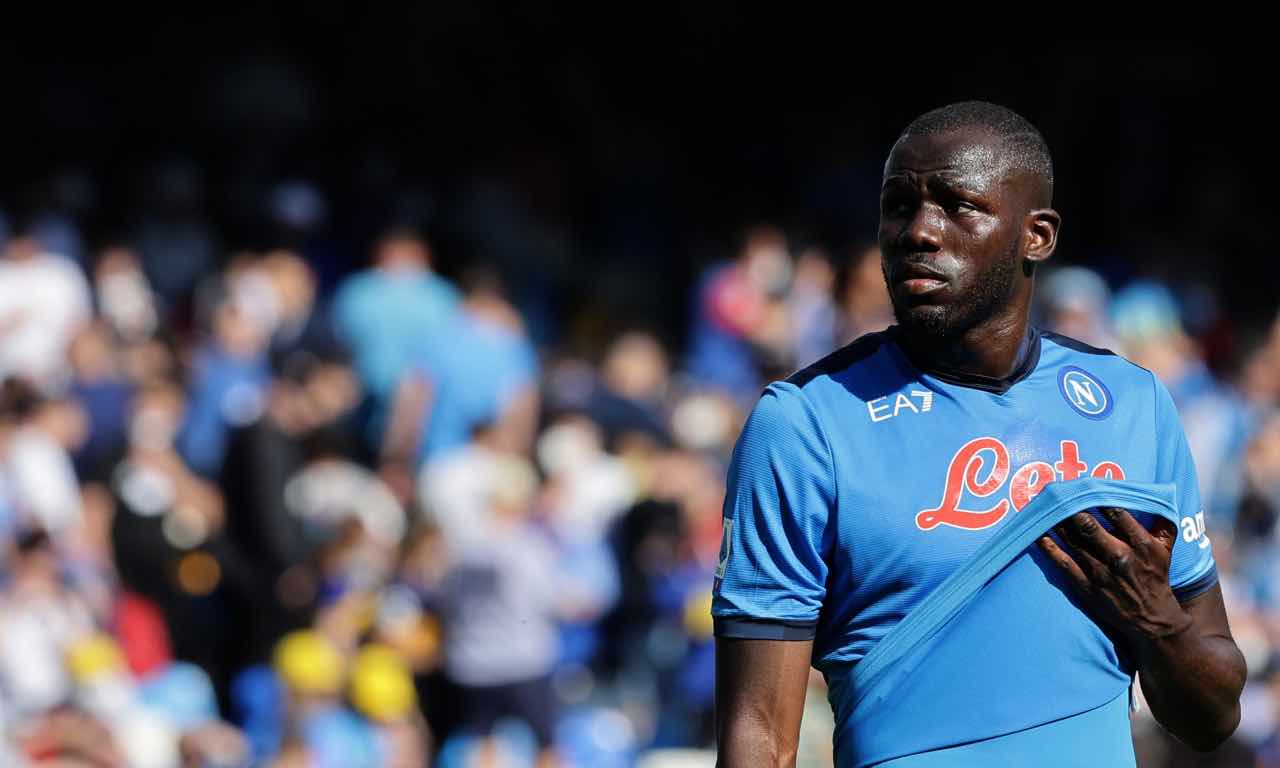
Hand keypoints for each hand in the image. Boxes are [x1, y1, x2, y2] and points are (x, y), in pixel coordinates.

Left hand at [1037, 507, 1191, 646]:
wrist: (1151, 618)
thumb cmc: (1156, 577)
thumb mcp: (1166, 550)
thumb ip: (1163, 524)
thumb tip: (1159, 496)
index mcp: (1141, 545)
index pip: (1118, 514)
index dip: (1099, 497)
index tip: (1084, 485)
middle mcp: (1120, 557)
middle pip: (1090, 526)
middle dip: (1072, 508)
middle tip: (1058, 493)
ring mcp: (1101, 572)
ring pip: (1074, 542)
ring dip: (1057, 523)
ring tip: (1045, 507)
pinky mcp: (1087, 586)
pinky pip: (1064, 563)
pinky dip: (1049, 548)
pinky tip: (1038, 535)